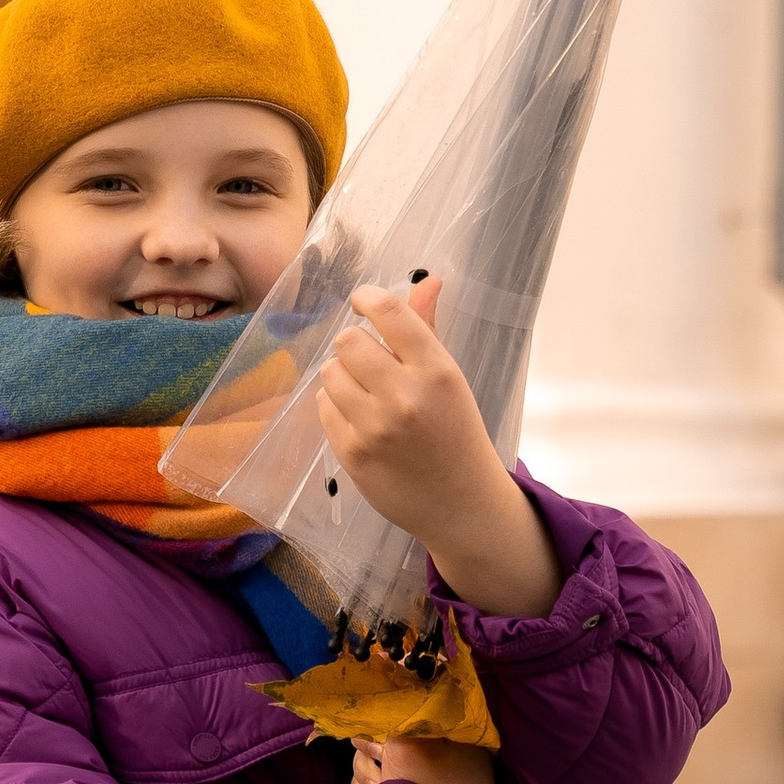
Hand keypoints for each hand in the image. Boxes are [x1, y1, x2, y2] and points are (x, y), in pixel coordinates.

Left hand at [316, 279, 561, 617]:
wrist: (460, 502)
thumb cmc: (455, 431)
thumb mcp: (450, 378)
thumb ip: (428, 328)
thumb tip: (429, 280)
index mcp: (438, 372)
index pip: (389, 312)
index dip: (367, 298)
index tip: (363, 300)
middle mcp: (406, 397)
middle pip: (349, 340)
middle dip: (356, 344)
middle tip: (370, 359)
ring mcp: (375, 428)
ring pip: (330, 371)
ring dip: (342, 374)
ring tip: (366, 391)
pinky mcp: (351, 453)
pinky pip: (324, 406)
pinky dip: (337, 405)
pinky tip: (361, 419)